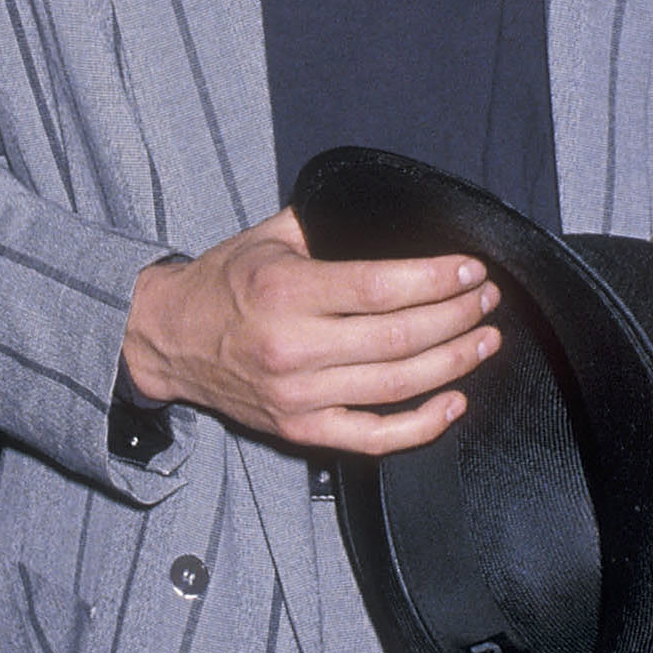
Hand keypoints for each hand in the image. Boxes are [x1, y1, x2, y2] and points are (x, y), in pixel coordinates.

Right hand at [123, 208, 499, 453]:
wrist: (167, 340)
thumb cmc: (222, 284)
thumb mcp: (268, 238)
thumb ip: (327, 226)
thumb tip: (392, 216)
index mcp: (284, 290)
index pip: (379, 288)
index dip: (436, 280)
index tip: (470, 270)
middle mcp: (292, 346)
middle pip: (399, 337)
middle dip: (457, 317)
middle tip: (486, 299)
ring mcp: (298, 394)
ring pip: (398, 385)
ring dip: (454, 362)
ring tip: (484, 339)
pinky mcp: (301, 429)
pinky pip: (375, 436)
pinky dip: (423, 424)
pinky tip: (454, 402)